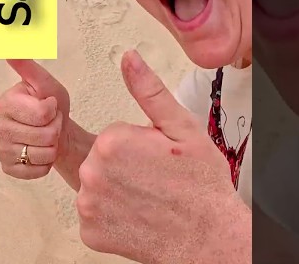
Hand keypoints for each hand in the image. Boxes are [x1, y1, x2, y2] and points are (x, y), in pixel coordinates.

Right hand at [0, 60, 70, 179]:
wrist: (56, 133)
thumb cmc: (51, 107)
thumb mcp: (46, 84)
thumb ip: (29, 68)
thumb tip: (12, 52)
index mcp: (6, 102)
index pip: (42, 113)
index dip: (53, 111)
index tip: (50, 107)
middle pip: (44, 135)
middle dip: (55, 130)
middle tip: (51, 124)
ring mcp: (1, 148)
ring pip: (42, 154)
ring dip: (52, 147)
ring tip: (48, 138)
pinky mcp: (8, 168)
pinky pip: (36, 171)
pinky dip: (46, 164)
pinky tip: (42, 152)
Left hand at [76, 50, 249, 263]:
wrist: (209, 237)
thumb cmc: (200, 185)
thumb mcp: (181, 127)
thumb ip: (149, 90)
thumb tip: (129, 59)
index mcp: (112, 142)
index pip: (115, 133)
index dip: (139, 144)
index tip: (157, 158)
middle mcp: (92, 173)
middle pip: (102, 157)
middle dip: (125, 164)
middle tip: (154, 178)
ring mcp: (89, 206)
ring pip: (98, 184)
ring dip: (116, 189)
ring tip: (147, 197)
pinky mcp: (89, 232)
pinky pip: (94, 214)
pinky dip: (111, 215)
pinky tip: (136, 216)